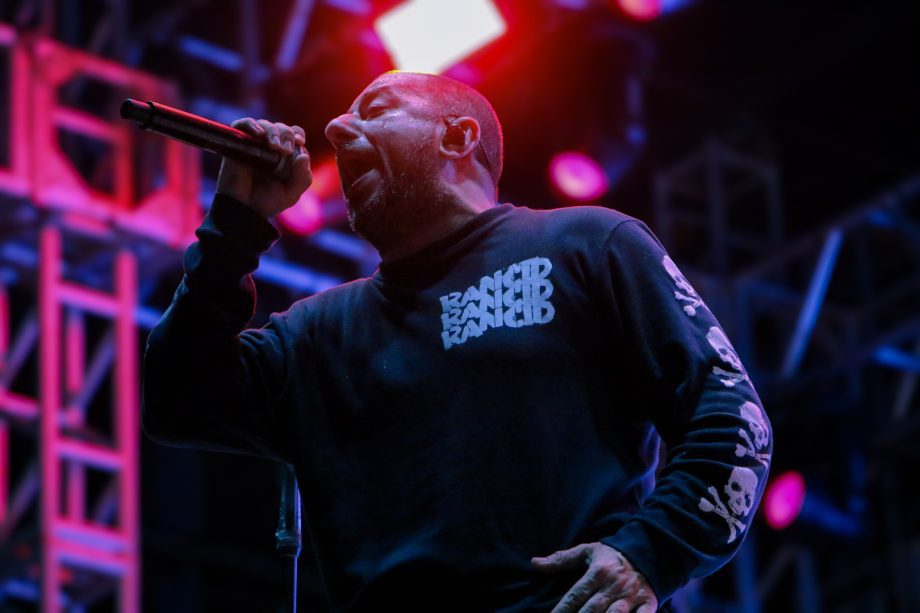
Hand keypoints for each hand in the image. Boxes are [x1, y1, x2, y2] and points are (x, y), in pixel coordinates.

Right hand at [216, 118, 312, 217]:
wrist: (243, 210)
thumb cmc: (267, 202)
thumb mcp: (291, 193)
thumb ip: (302, 177)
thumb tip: (304, 155)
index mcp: (286, 156)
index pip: (295, 134)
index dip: (297, 134)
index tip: (299, 142)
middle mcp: (271, 147)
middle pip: (281, 128)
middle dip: (286, 134)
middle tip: (284, 150)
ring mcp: (254, 144)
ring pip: (264, 125)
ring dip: (272, 131)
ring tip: (273, 146)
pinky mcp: (237, 144)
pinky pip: (242, 125)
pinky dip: (251, 125)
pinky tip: (258, 133)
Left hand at [532, 542, 657, 612]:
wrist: (648, 551)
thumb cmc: (612, 555)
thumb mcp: (587, 551)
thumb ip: (561, 559)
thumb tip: (534, 563)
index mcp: (598, 572)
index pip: (575, 595)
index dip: (562, 610)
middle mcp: (614, 586)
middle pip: (592, 609)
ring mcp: (632, 597)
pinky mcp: (648, 604)